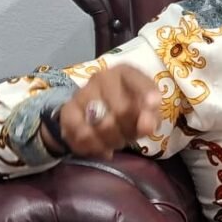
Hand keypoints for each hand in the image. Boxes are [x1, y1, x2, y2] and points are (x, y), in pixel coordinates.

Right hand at [43, 64, 161, 159]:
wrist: (89, 110)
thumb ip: (150, 116)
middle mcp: (101, 78)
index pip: (137, 80)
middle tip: (130, 136)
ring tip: (117, 142)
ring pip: (102, 126)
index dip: (147, 93)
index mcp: (124, 72)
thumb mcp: (143, 109)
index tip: (154, 105)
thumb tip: (147, 126)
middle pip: (122, 110)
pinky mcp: (67, 111)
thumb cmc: (126, 106)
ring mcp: (82, 93)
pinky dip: (94, 148)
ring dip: (113, 142)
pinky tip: (101, 148)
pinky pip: (82, 136)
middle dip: (131, 130)